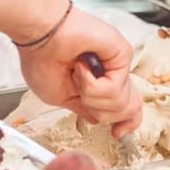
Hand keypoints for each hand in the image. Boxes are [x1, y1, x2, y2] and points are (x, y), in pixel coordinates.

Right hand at [18, 7, 142, 137]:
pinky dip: (91, 84)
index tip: (116, 133)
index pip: (127, 108)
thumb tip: (97, 119)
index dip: (127, 124)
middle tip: (83, 95)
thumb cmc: (41, 59)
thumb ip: (82, 108)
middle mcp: (112, 74)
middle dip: (103, 112)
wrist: (39, 36)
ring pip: (122, 104)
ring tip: (77, 75)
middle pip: (130, 110)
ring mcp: (118, 65)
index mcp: (99, 82)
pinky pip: (115, 88)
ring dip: (92, 96)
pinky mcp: (123, 55)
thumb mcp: (58, 97)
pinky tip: (80, 68)